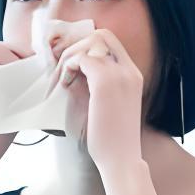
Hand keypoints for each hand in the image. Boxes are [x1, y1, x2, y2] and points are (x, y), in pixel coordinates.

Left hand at [52, 28, 145, 173]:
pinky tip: (64, 86)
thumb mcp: (105, 105)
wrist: (121, 159)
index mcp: (132, 75)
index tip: (71, 67)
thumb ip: (94, 85)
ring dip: (69, 58)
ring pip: (89, 43)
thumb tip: (70, 71)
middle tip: (63, 71)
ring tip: (62, 81)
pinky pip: (82, 58)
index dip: (86, 47)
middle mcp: (130, 70)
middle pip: (101, 35)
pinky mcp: (106, 83)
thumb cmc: (110, 139)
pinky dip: (68, 68)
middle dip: (76, 47)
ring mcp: (120, 75)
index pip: (110, 42)